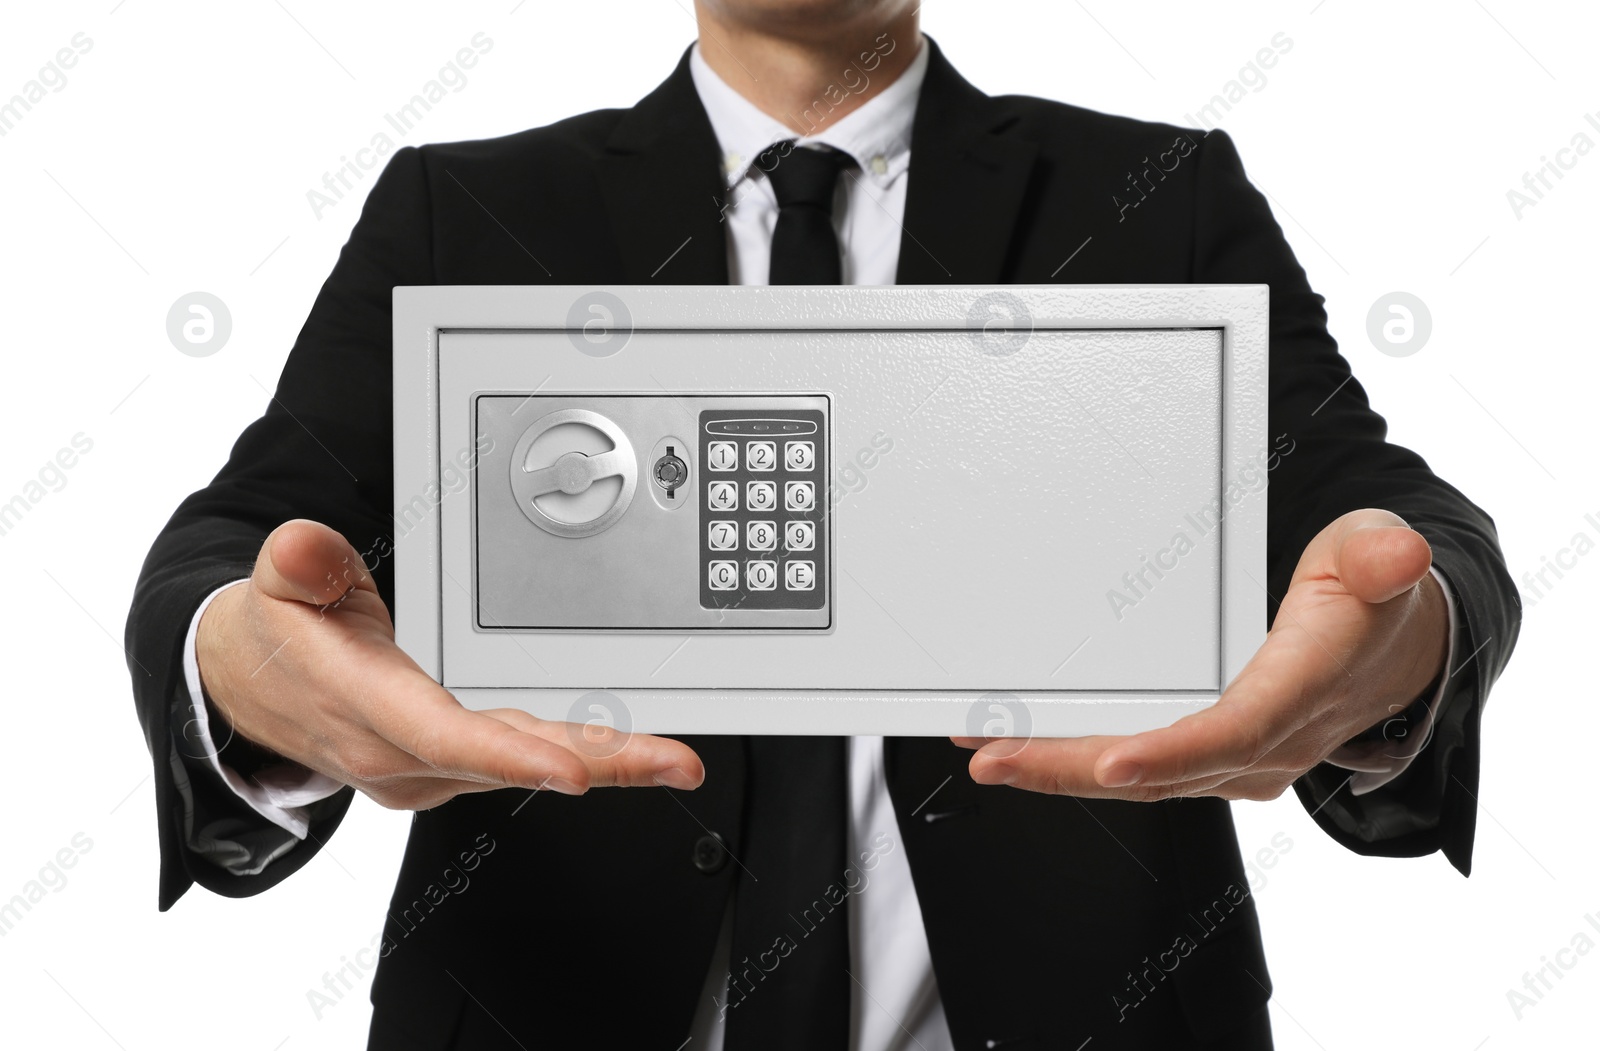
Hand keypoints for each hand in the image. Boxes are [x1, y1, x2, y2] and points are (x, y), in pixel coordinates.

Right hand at [196, 519, 704, 809]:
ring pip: (525, 766)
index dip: (508, 755)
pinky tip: (631, 756)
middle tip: (674, 764)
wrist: (245, 687)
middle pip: (509, 763)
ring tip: (675, 762)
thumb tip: (304, 549)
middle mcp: (400, 754)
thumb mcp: (274, 582)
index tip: (573, 768)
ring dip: (605, 765)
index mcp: (363, 706)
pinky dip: (581, 758)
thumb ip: (299, 564)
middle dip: (599, 765)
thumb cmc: (276, 633)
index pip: (441, 735)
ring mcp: (427, 768)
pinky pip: (522, 762)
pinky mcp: (448, 766)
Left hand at [957, 508, 1450, 800]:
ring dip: (1058, 768)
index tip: (1110, 759)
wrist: (1392, 650)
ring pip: (1138, 777)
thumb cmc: (1371, 603)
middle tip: (995, 755)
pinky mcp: (1207, 756)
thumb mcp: (1379, 561)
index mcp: (1301, 691)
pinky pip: (1136, 768)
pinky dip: (1075, 760)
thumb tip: (1397, 555)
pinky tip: (1020, 747)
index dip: (1170, 752)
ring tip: (986, 752)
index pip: (1233, 732)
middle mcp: (1264, 743)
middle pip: (1162, 768)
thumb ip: (1380, 559)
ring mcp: (1233, 758)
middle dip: (1072, 767)